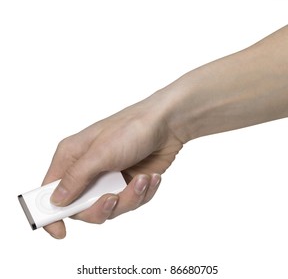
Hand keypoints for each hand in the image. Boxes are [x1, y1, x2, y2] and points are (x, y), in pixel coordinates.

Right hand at [42, 94, 182, 238]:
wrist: (167, 124)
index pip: (50, 191)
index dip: (51, 214)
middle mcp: (88, 169)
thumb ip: (76, 178)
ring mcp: (109, 178)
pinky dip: (143, 193)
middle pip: (82, 208)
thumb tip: (56, 201)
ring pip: (110, 208)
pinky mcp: (129, 183)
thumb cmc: (131, 129)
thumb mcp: (100, 153)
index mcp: (72, 157)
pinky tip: (151, 177)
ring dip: (129, 198)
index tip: (60, 232)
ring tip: (142, 180)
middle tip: (113, 197)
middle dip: (101, 208)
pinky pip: (131, 202)